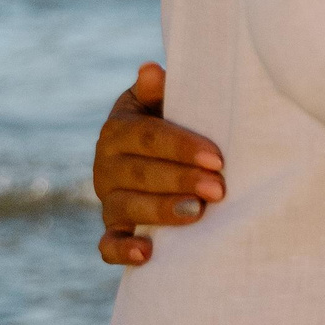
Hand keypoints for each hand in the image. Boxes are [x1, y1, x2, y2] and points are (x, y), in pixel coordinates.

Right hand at [92, 62, 225, 265]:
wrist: (153, 153)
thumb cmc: (168, 121)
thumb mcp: (161, 101)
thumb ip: (157, 90)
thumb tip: (152, 70)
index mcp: (118, 130)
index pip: (148, 137)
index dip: (181, 147)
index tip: (216, 158)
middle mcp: (106, 164)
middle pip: (140, 174)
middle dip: (181, 181)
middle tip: (219, 189)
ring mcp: (107, 197)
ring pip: (127, 206)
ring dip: (161, 211)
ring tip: (197, 213)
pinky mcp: (111, 226)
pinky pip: (108, 244)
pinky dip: (121, 251)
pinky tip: (147, 253)